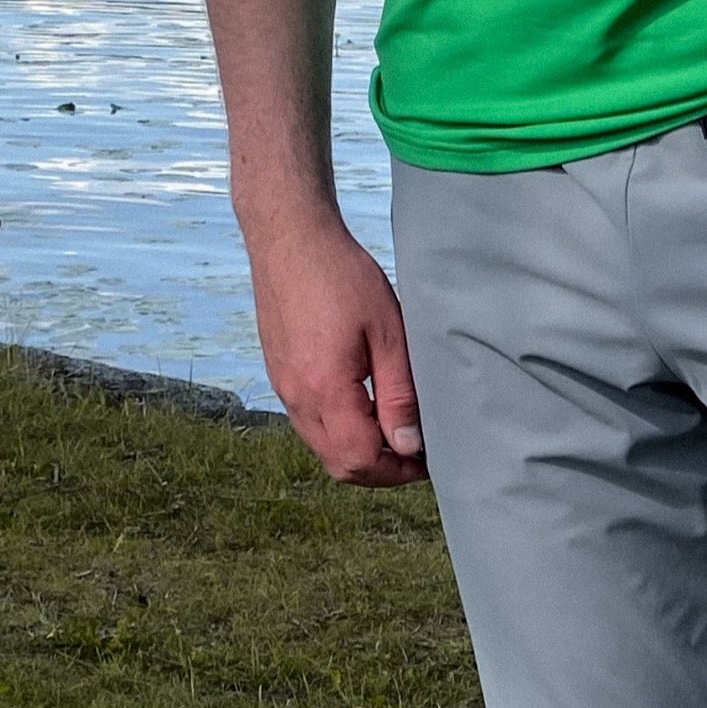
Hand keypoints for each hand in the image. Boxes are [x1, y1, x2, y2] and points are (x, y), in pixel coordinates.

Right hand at [245, 213, 426, 485]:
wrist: (289, 236)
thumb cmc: (342, 275)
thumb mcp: (389, 334)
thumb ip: (399, 396)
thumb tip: (409, 446)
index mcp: (324, 389)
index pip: (360, 460)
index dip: (398, 471)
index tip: (426, 459)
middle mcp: (297, 397)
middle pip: (340, 465)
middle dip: (382, 470)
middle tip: (416, 453)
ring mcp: (283, 388)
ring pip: (324, 449)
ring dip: (361, 452)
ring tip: (396, 431)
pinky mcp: (280, 376)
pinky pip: (311, 425)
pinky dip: (342, 432)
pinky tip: (368, 409)